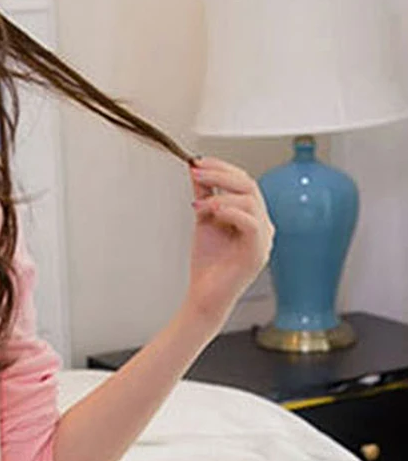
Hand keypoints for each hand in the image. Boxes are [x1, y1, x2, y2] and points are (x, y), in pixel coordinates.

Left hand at [186, 156, 275, 329]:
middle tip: (197, 171)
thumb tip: (197, 169)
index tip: (198, 162)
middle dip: (221, 174)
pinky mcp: (257, 252)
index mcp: (253, 216)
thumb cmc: (208, 265)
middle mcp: (262, 225)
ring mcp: (263, 238)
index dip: (222, 168)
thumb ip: (204, 195)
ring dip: (221, 194)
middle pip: (250, 185)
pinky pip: (251, 223)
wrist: (204, 297)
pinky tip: (212, 210)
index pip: (244, 182)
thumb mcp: (204, 221)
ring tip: (199, 201)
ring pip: (251, 201)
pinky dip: (231, 212)